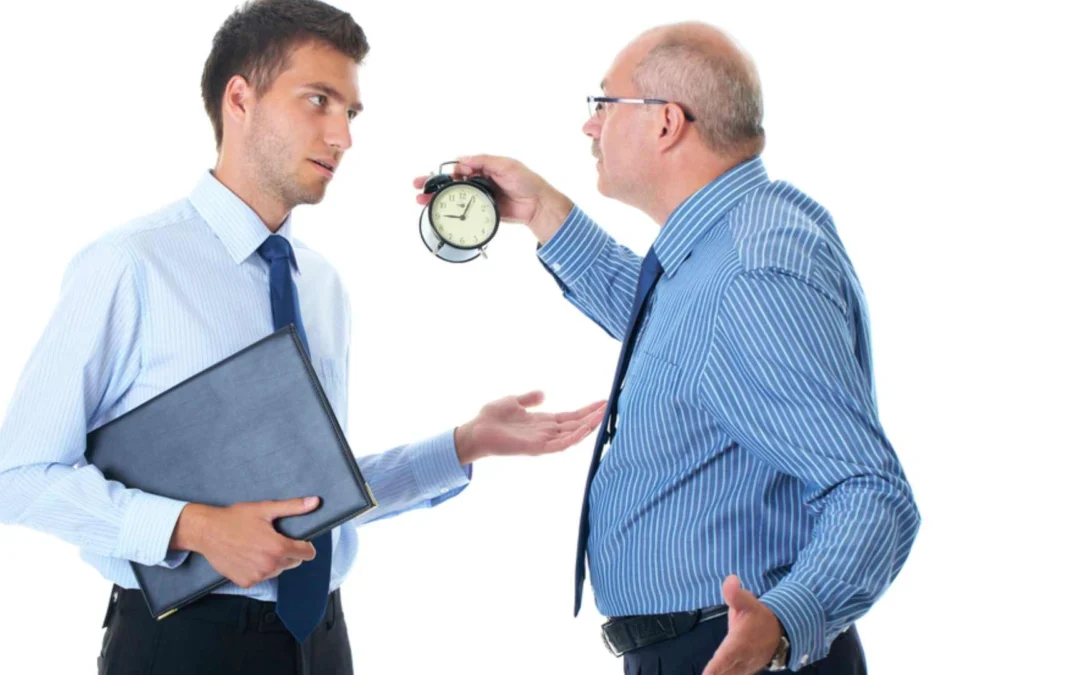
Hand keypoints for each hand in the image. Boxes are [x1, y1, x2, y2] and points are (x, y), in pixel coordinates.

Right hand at [169, 497, 319, 588]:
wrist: (207, 532)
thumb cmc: (235, 518)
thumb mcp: (265, 509)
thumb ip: (293, 507)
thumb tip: (315, 502)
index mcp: (278, 547)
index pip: (307, 554)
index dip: (305, 545)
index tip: (298, 539)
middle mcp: (270, 565)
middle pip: (294, 562)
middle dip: (289, 552)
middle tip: (272, 538)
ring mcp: (257, 576)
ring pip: (278, 570)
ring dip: (274, 561)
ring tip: (259, 546)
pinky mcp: (246, 582)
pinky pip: (262, 577)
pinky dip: (259, 569)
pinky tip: (249, 556)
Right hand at [414, 155, 573, 243]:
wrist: (538, 205)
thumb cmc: (526, 181)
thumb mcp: (506, 165)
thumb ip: (484, 162)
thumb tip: (462, 160)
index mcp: (483, 168)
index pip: (459, 168)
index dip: (447, 172)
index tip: (440, 177)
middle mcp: (479, 181)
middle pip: (451, 182)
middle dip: (433, 185)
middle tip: (418, 188)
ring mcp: (480, 197)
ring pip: (454, 197)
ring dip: (437, 199)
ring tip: (422, 202)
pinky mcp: (483, 211)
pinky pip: (465, 211)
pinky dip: (452, 212)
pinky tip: (440, 214)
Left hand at [454, 391, 605, 464]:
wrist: (475, 431)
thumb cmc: (491, 418)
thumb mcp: (513, 402)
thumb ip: (529, 399)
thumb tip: (544, 393)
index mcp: (543, 422)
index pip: (571, 416)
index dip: (587, 410)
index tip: (604, 401)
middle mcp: (546, 433)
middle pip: (576, 425)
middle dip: (594, 416)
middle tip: (612, 406)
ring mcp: (543, 442)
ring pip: (572, 435)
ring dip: (588, 426)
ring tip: (604, 414)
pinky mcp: (536, 448)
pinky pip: (559, 445)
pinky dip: (574, 438)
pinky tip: (585, 430)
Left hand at [702, 575, 783, 674]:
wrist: (779, 630)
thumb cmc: (759, 616)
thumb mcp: (748, 602)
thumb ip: (735, 594)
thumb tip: (730, 579)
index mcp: (739, 643)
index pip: (726, 656)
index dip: (716, 667)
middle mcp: (741, 658)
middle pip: (726, 671)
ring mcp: (743, 667)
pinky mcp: (743, 670)